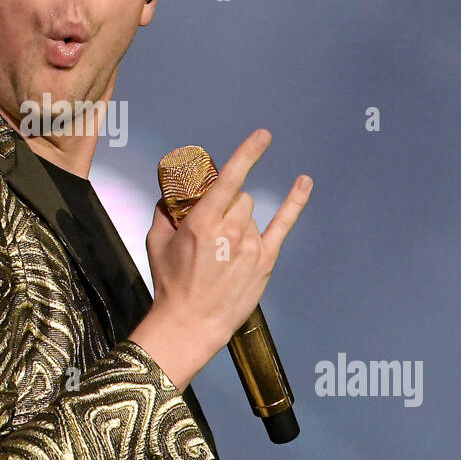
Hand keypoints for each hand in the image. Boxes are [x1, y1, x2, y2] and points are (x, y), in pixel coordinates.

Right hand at [132, 128, 311, 389]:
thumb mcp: (156, 242)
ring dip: (239, 221)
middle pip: (239, 197)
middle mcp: (230, 230)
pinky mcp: (264, 260)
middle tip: (212, 227)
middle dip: (226, 204)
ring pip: (251, 214)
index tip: (263, 136)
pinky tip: (304, 183)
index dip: (248, 153)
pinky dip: (294, 202)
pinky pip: (283, 224)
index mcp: (202, 223)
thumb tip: (169, 195)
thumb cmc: (171, 285)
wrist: (190, 324)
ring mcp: (251, 246)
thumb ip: (164, 212)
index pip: (230, 179)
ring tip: (222, 251)